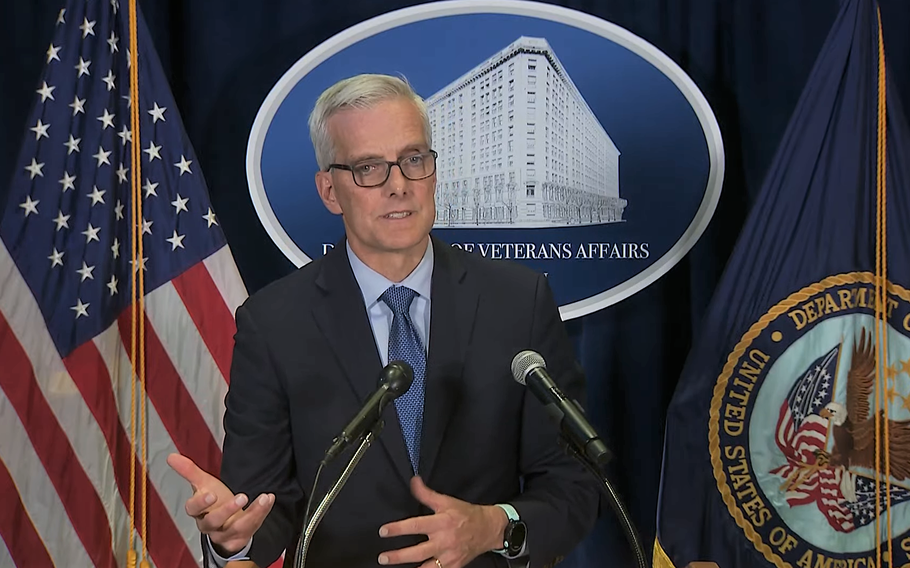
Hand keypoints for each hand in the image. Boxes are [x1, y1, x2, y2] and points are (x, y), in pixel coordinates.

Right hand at [166, 453, 274, 555]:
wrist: (228, 522)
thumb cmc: (214, 502)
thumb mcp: (204, 484)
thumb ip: (189, 471)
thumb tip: (171, 456)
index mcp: (198, 512)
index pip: (193, 509)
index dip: (200, 503)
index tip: (211, 494)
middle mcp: (210, 525)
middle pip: (213, 522)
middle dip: (227, 510)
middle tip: (241, 496)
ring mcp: (225, 534)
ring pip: (237, 527)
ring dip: (252, 513)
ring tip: (263, 498)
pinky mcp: (240, 538)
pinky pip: (252, 527)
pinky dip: (262, 513)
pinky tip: (268, 499)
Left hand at [377, 476, 508, 567]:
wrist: (488, 529)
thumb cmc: (466, 514)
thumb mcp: (446, 501)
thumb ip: (427, 494)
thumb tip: (413, 481)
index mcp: (441, 523)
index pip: (415, 525)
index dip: (398, 529)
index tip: (383, 531)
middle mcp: (444, 541)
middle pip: (417, 552)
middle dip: (398, 556)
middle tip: (382, 557)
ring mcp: (449, 557)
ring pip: (426, 567)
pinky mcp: (454, 567)